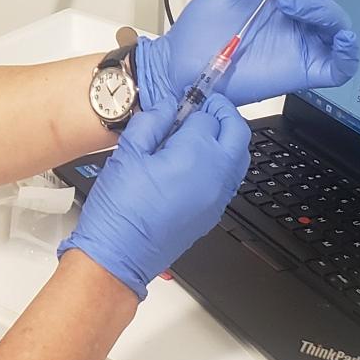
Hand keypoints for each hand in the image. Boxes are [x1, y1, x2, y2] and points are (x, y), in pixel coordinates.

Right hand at [58, 93, 249, 298]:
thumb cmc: (119, 210)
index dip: (195, 105)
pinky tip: (197, 162)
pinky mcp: (214, 214)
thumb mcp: (127, 154)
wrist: (119, 257)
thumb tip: (165, 106)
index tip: (183, 102)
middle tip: (205, 108)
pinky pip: (230, 180)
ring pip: (240, 158)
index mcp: (194, 155)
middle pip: (237, 133)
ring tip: (201, 134)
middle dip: (224, 115)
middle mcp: (215, 176)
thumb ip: (150, 122)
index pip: (208, 116)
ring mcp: (218, 198)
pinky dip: (223, 163)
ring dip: (228, 139)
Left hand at [141, 0, 359, 107]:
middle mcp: (298, 16)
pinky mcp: (306, 70)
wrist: (182, 64)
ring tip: (284, 3)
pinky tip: (341, 38)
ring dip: (318, 6)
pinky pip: (343, 65)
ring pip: (337, 21)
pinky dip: (350, 51)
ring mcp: (303, 43)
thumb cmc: (203, 29)